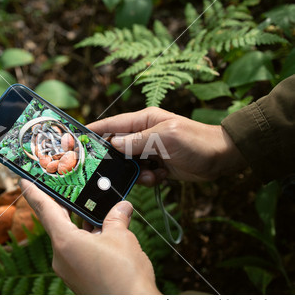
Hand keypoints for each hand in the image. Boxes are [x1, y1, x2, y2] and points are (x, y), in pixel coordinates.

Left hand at [19, 179, 160, 294]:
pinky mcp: (79, 277)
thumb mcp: (121, 237)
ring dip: (81, 223)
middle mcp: (61, 256)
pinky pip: (78, 250)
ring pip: (70, 237)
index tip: (23, 180)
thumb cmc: (124, 275)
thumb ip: (117, 218)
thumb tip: (122, 206)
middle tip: (65, 187)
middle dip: (63, 205)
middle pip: (57, 222)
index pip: (44, 210)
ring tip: (93, 207)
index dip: (33, 193)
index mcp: (65, 242)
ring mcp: (70, 269)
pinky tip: (102, 231)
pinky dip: (87, 238)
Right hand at [87, 107, 246, 185]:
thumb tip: (114, 144)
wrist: (222, 158)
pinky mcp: (157, 165)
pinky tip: (159, 177)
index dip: (94, 130)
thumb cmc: (196, 141)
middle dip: (115, 159)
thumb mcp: (165, 137)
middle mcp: (144, 134)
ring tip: (150, 174)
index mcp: (143, 120)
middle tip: (110, 170)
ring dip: (135, 172)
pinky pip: (142, 174)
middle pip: (117, 147)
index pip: (112, 124)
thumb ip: (138, 141)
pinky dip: (147, 178)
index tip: (76, 138)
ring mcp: (150, 150)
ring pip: (128, 164)